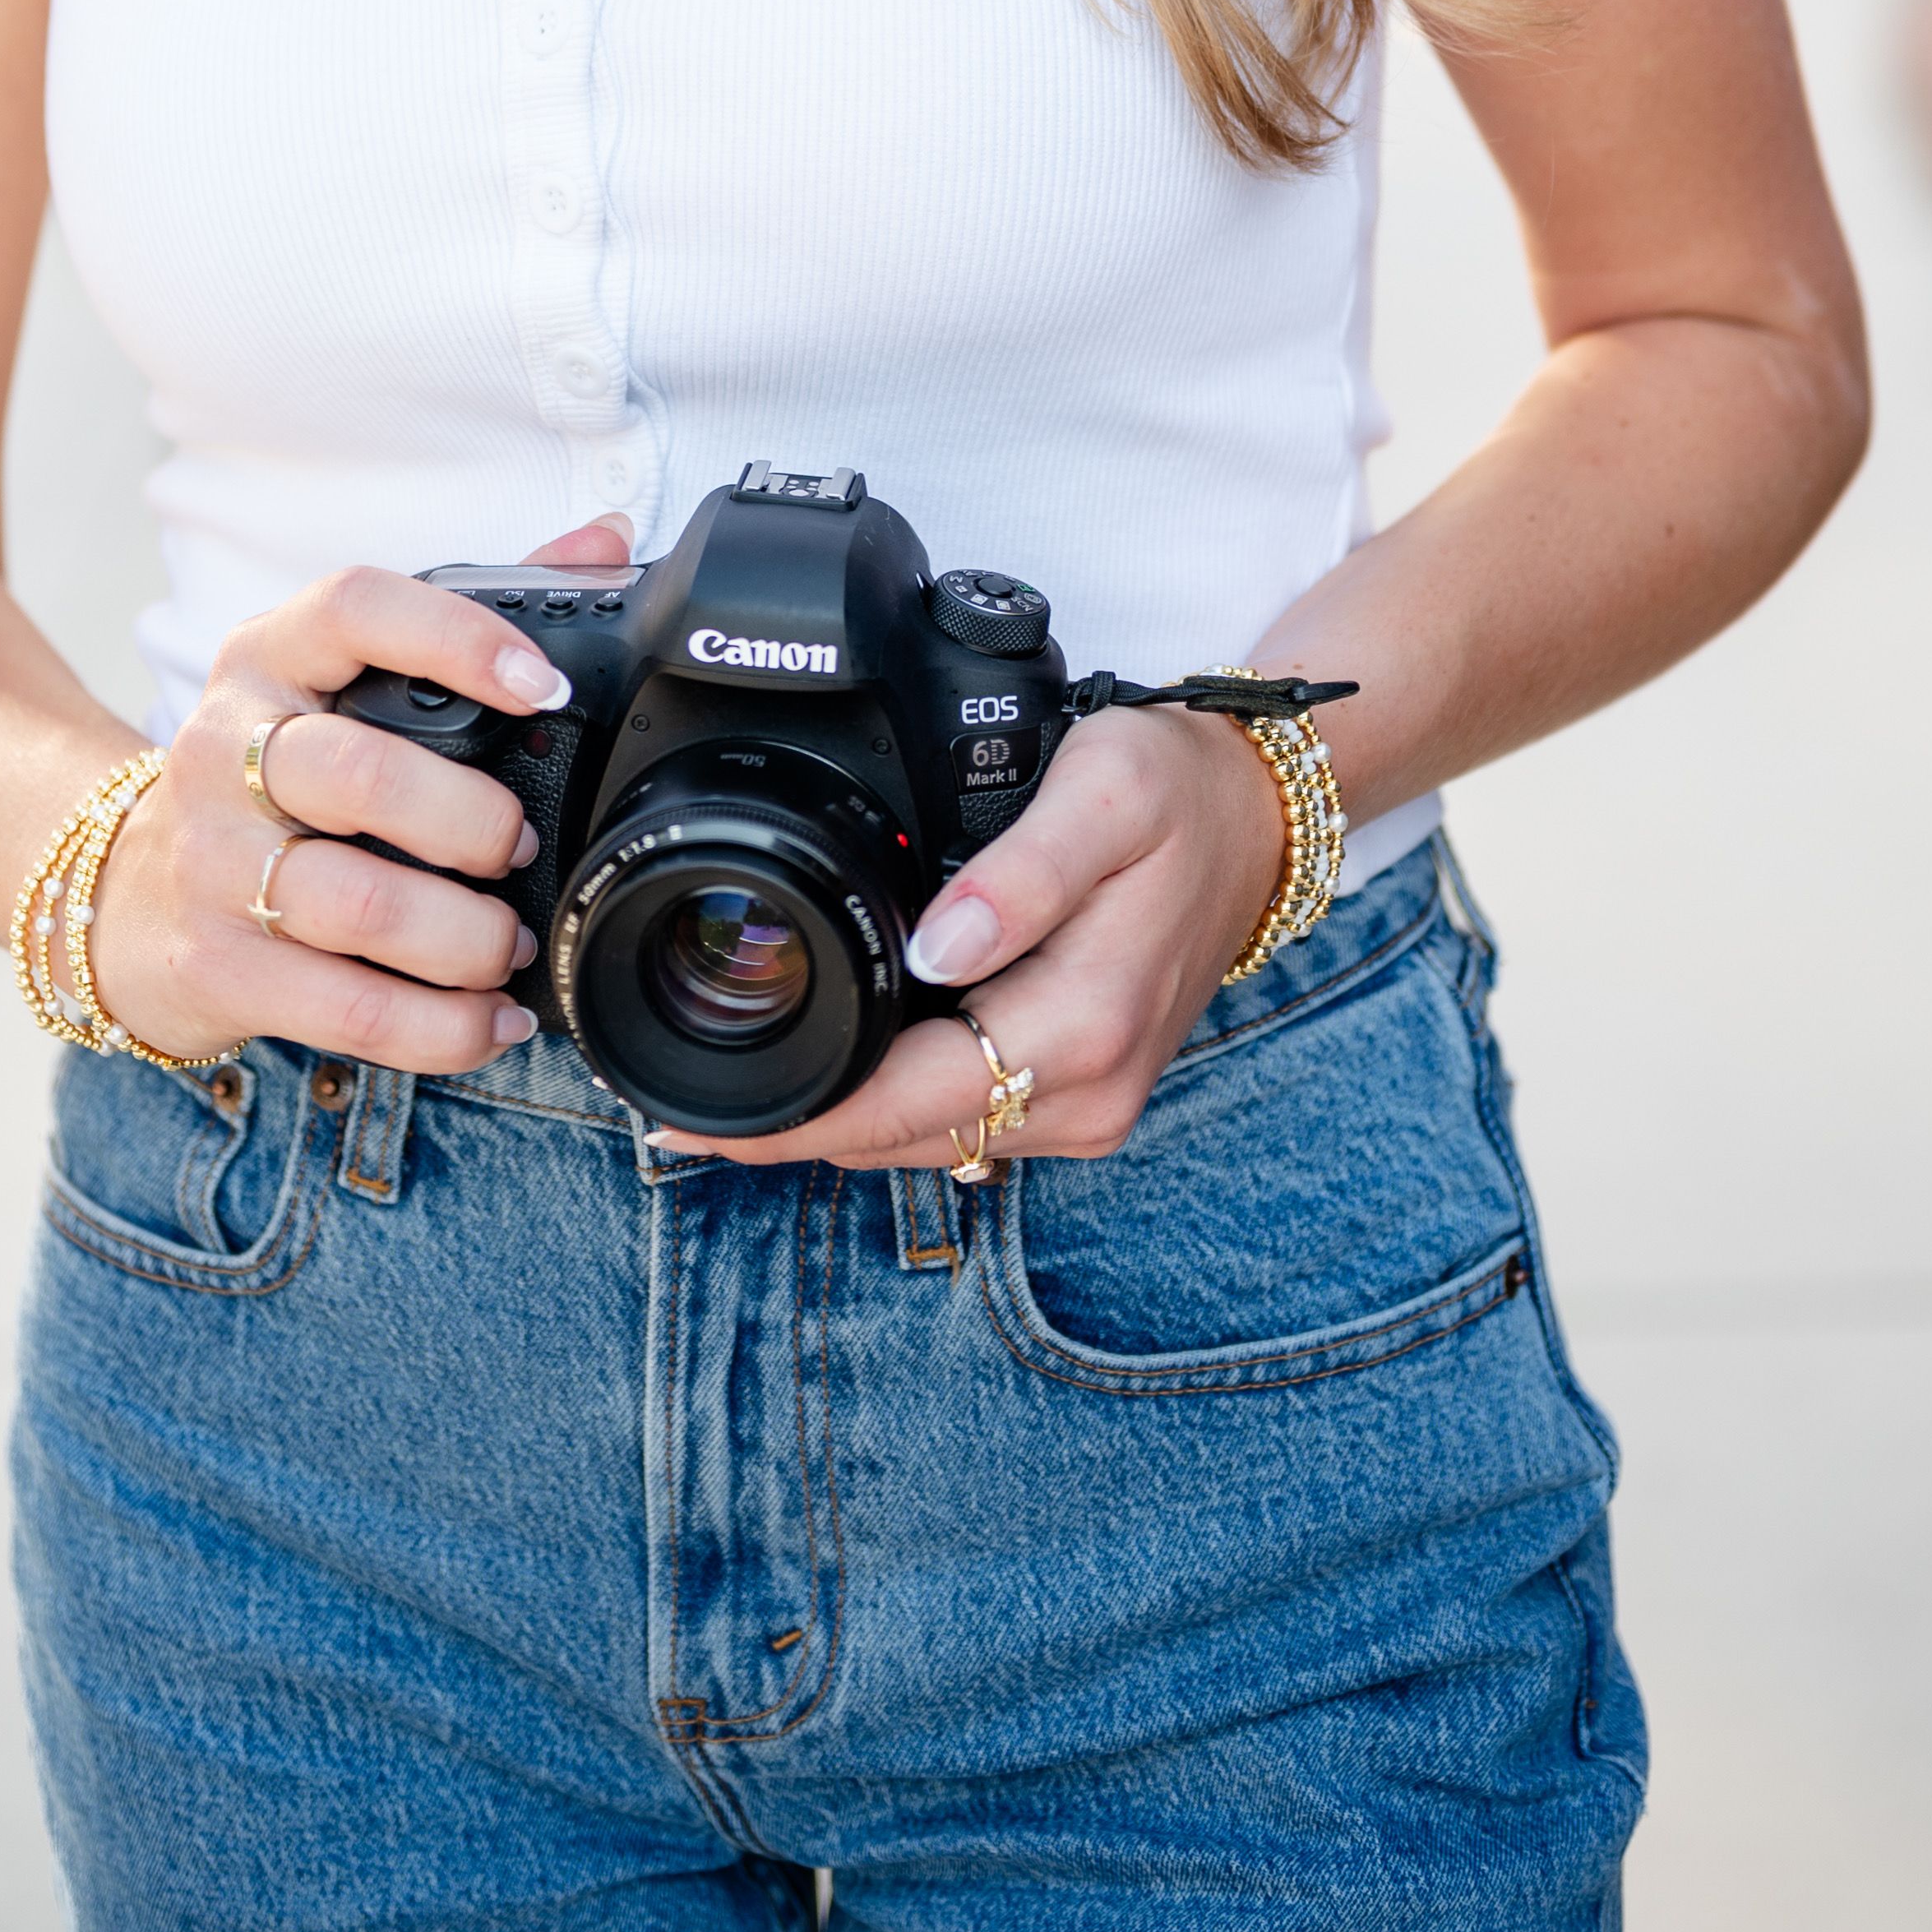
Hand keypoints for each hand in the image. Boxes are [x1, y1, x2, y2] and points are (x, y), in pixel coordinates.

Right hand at [84, 526, 629, 1075]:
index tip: (544, 684)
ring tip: (511, 948)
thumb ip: (466, 615)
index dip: (456, 637)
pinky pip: (344, 1007)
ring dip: (466, 938)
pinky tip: (489, 1024)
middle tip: (520, 848)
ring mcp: (211, 861)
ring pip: (357, 902)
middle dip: (470, 821)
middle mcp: (224, 748)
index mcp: (268, 657)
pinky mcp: (215, 964)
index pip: (355, 609)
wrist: (123, 895)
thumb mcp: (335, 681)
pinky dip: (438, 1029)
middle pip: (360, 774)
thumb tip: (603, 539)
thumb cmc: (270, 777)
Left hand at [654, 705, 1287, 1172]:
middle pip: (903, 1140)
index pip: (906, 1106)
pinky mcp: (1084, 1094)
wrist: (1258, 816)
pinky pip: (966, 1120)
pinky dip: (893, 1109)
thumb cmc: (1177, 789)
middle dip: (791, 1132)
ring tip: (729, 1097)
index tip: (693, 1122)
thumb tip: (939, 947)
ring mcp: (1090, 1104)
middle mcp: (1086, 1092)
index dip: (795, 1118)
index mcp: (1080, 1027)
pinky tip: (833, 1075)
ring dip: (838, 1126)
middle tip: (673, 1113)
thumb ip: (1023, 872)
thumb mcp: (1105, 792)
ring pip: (929, 1142)